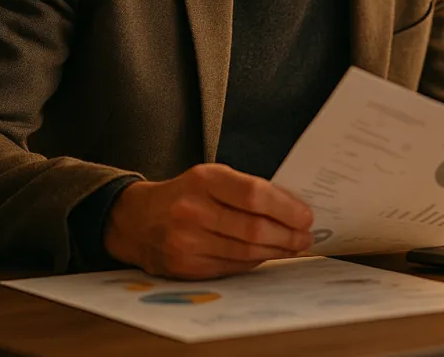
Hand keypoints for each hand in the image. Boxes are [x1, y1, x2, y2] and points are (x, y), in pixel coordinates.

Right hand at [103, 163, 314, 279]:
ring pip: (246, 252)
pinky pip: (232, 266)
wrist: (138, 220)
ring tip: (293, 247)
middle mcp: (192, 210)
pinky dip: (255, 261)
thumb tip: (292, 208)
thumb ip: (247, 189)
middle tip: (305, 237)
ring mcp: (186, 242)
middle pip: (254, 229)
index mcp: (203, 180)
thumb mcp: (212, 177)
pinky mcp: (185, 266)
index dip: (286, 208)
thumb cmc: (186, 194)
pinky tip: (267, 254)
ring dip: (277, 251)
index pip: (254, 194)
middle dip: (288, 235)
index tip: (306, 216)